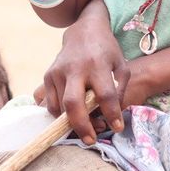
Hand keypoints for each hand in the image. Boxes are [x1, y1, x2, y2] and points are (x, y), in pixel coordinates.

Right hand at [33, 8, 129, 143]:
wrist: (84, 30)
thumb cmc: (107, 51)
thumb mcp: (121, 66)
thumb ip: (119, 90)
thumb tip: (112, 116)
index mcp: (97, 65)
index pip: (105, 95)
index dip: (112, 114)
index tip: (117, 127)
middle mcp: (75, 68)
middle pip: (73, 103)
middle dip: (81, 126)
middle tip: (90, 140)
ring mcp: (58, 72)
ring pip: (60, 107)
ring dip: (72, 123)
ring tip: (87, 126)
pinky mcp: (48, 75)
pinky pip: (50, 104)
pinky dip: (60, 114)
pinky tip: (72, 113)